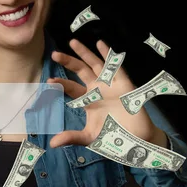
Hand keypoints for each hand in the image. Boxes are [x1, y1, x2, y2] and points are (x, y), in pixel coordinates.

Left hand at [47, 39, 166, 148]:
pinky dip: (108, 55)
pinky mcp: (124, 84)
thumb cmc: (113, 136)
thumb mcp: (90, 137)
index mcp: (88, 100)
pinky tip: (100, 44)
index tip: (49, 81)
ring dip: (85, 53)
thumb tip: (51, 144)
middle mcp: (97, 89)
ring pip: (95, 64)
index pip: (72, 89)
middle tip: (54, 54)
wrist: (137, 140)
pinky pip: (115, 67)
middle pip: (81, 71)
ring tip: (72, 42)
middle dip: (68, 62)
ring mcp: (110, 85)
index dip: (61, 84)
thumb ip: (72, 137)